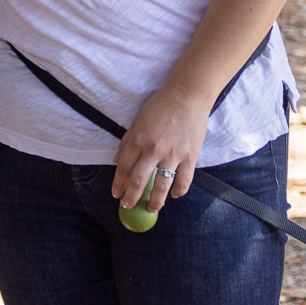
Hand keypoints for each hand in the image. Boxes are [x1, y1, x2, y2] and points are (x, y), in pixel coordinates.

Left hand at [111, 82, 210, 211]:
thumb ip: (127, 142)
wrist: (187, 95)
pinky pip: (184, 180)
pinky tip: (174, 196)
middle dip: (131, 197)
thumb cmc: (161, 105)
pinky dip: (179, 191)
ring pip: (161, 186)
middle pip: (138, 180)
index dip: (118, 184)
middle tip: (128, 206)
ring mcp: (173, 154)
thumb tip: (117, 161)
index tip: (116, 194)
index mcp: (138, 139)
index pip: (124, 168)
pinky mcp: (190, 156)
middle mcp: (153, 150)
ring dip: (155, 201)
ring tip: (151, 208)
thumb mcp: (138, 121)